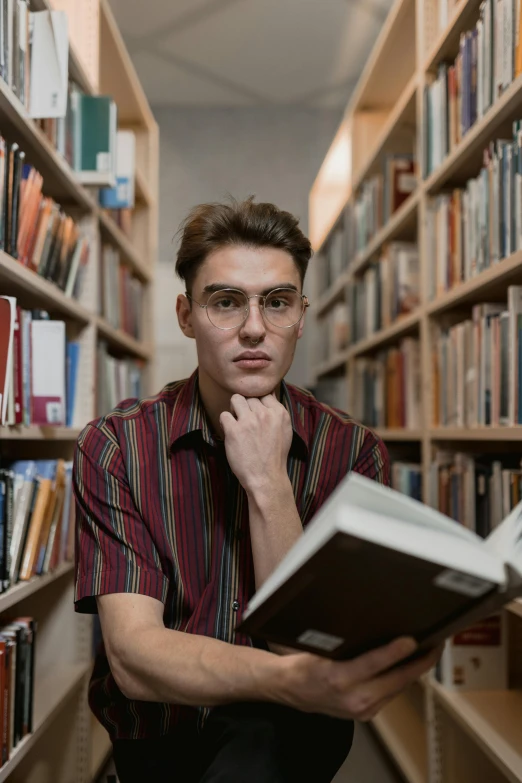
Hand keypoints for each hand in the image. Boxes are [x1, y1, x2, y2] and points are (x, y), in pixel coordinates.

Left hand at [219, 394, 292, 494]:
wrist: (266, 478)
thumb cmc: (274, 457)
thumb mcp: (284, 430)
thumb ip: (276, 413)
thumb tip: (268, 396)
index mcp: (279, 413)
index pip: (264, 394)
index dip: (258, 404)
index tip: (256, 415)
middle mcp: (264, 414)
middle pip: (249, 397)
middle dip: (246, 407)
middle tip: (246, 422)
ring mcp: (249, 421)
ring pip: (236, 399)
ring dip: (234, 409)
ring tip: (237, 423)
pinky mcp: (234, 430)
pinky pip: (224, 415)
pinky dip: (225, 423)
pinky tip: (230, 432)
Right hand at [275, 638, 440, 720]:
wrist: (292, 691)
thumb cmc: (305, 663)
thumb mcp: (319, 646)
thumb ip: (345, 639)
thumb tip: (371, 621)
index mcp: (338, 677)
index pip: (373, 663)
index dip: (395, 651)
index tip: (412, 639)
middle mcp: (353, 697)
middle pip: (396, 680)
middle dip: (421, 662)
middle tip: (437, 643)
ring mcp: (362, 710)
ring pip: (398, 688)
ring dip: (415, 671)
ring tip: (430, 651)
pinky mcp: (367, 714)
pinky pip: (391, 694)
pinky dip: (403, 679)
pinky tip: (411, 666)